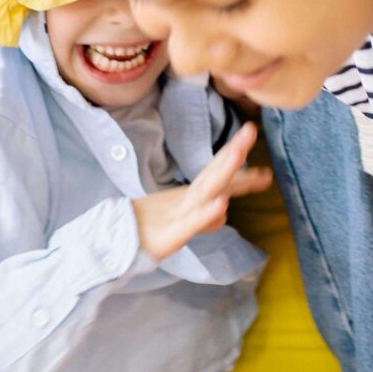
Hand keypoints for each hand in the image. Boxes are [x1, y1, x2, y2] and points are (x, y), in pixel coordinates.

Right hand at [132, 122, 270, 261]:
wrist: (121, 241)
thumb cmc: (154, 230)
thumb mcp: (185, 224)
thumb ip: (205, 218)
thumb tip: (223, 211)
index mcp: (193, 194)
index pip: (217, 172)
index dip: (235, 153)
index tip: (251, 132)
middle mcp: (189, 198)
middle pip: (214, 173)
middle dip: (234, 152)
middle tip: (251, 130)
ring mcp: (181, 212)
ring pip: (206, 190)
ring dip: (224, 171)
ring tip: (240, 153)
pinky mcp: (174, 233)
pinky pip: (192, 221)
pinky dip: (207, 213)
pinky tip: (222, 204)